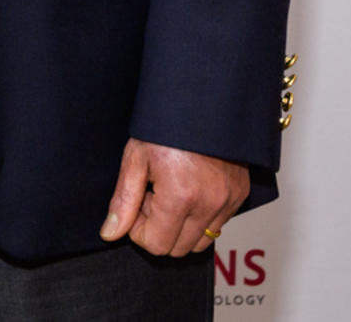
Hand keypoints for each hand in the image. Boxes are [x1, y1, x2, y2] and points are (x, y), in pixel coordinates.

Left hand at [98, 138, 248, 256]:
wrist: (202, 101)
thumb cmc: (166, 125)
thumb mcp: (136, 158)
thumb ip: (123, 200)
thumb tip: (110, 234)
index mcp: (180, 196)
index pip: (156, 245)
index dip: (139, 229)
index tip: (137, 204)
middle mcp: (209, 204)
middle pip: (178, 249)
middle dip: (159, 229)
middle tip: (152, 195)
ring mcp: (228, 202)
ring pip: (201, 242)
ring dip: (181, 226)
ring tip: (170, 192)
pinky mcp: (240, 196)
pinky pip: (218, 225)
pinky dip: (201, 217)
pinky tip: (189, 188)